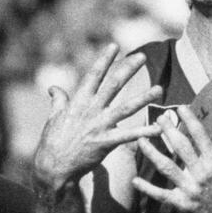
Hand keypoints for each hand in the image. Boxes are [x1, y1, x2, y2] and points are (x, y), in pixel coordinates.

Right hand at [34, 44, 161, 190]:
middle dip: (128, 70)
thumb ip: (58, 100)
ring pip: (126, 108)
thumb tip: (53, 87)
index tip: (114, 46)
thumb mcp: (53, 117)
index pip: (93, 75)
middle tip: (142, 57)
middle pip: (113, 85)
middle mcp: (90, 110)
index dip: (104, 60)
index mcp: (78, 102)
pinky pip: (129, 136)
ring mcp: (99, 126)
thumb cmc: (51, 142)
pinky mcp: (105, 143)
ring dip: (144, 98)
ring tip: (159, 89)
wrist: (52, 167)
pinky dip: (144, 132)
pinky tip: (159, 128)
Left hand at [132, 105, 211, 212]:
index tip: (180, 108)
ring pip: (166, 167)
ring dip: (151, 153)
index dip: (190, 120)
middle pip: (180, 147)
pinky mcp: (180, 203)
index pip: (200, 136)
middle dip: (168, 130)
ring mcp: (189, 189)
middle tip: (158, 118)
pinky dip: (147, 188)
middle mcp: (201, 174)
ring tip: (140, 139)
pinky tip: (135, 179)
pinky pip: (160, 194)